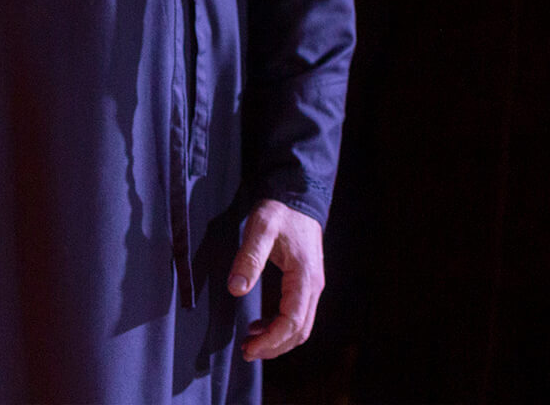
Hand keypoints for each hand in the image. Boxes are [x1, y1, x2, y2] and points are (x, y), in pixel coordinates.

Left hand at [227, 198, 324, 360]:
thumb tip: (236, 290)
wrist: (296, 198)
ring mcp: (312, 287)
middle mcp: (314, 287)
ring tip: (251, 343)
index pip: (293, 321)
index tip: (250, 347)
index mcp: (305, 278)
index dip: (272, 340)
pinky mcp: (306, 284)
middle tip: (247, 351)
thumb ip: (249, 258)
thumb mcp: (260, 229)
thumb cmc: (280, 212)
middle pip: (300, 331)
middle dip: (274, 347)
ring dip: (277, 340)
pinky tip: (260, 326)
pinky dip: (280, 327)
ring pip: (301, 326)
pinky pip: (297, 315)